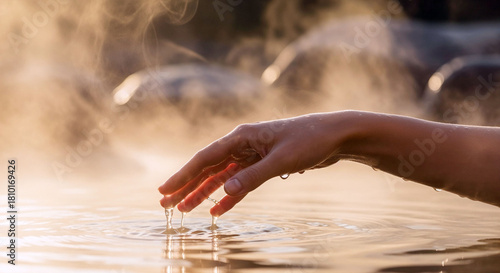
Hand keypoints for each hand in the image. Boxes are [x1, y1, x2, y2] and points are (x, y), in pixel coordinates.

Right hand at [158, 112, 350, 215]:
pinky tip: (216, 210)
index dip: (183, 175)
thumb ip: (252, 177)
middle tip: (166, 203)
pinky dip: (228, 197)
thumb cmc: (309, 140)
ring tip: (184, 209)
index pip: (204, 158)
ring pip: (221, 178)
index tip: (164, 190)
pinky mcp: (263, 165)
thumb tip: (223, 194)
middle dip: (186, 186)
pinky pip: (239, 184)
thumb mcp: (281, 160)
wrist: (335, 135)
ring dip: (203, 193)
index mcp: (241, 137)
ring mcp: (252, 155)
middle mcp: (242, 145)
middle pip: (208, 168)